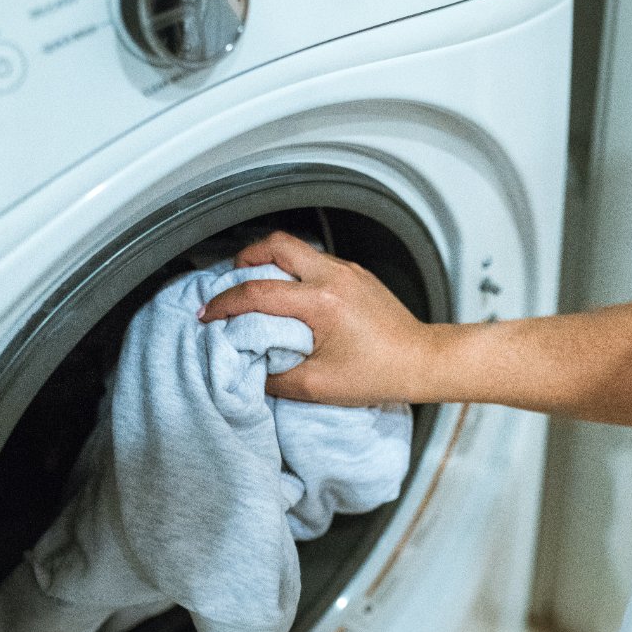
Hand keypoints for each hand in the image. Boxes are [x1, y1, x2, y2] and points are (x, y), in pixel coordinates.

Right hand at [198, 231, 436, 404]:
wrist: (422, 361)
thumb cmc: (379, 374)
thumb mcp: (318, 386)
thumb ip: (275, 378)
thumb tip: (250, 368)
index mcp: (321, 302)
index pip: (258, 292)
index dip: (225, 303)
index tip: (209, 315)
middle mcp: (333, 276)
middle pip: (276, 244)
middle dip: (245, 258)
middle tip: (231, 282)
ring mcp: (347, 271)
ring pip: (297, 249)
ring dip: (271, 263)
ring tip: (258, 287)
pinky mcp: (357, 275)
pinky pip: (316, 261)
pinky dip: (295, 271)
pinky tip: (292, 297)